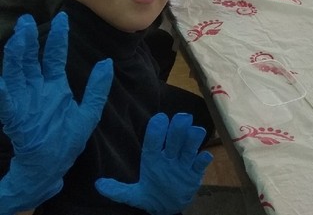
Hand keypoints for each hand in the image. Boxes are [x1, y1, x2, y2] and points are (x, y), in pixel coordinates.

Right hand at [0, 13, 112, 211]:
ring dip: (15, 57)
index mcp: (54, 86)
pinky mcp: (16, 119)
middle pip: (30, 60)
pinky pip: (7, 103)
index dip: (57, 38)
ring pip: (17, 75)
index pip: (53, 56)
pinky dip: (4, 92)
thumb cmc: (68, 140)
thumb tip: (106, 62)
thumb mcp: (88, 112)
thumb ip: (97, 88)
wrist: (53, 166)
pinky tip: (2, 81)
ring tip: (16, 39)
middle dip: (28, 41)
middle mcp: (37, 90)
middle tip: (26, 21)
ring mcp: (24, 103)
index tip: (62, 18)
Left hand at [95, 113, 212, 214]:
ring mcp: (183, 164)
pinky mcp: (195, 173)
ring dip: (193, 139)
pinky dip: (203, 160)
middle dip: (178, 129)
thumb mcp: (133, 195)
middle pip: (174, 140)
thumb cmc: (152, 194)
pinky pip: (200, 165)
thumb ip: (118, 190)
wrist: (169, 206)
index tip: (160, 118)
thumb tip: (98, 185)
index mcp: (153, 159)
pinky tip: (204, 156)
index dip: (156, 131)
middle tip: (183, 117)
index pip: (153, 143)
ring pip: (189, 148)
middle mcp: (169, 158)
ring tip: (196, 131)